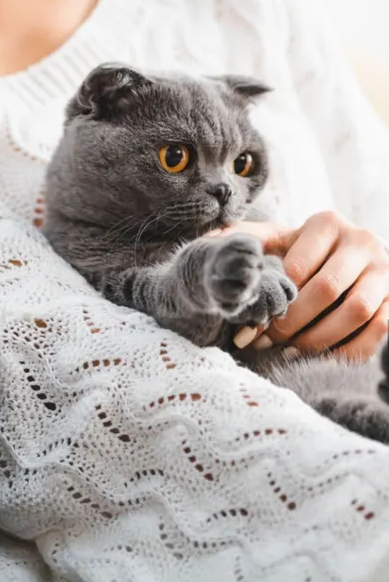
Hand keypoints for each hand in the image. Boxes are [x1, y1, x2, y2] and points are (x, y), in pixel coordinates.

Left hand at [209, 212, 388, 359]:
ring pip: (355, 311)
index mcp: (327, 224)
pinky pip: (378, 331)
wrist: (346, 259)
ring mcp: (385, 271)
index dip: (274, 297)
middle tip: (267, 340)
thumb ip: (246, 238)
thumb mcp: (275, 238)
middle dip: (292, 321)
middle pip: (326, 290)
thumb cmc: (299, 251)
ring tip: (289, 351)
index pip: (298, 266)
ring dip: (319, 338)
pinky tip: (319, 358)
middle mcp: (362, 242)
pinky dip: (348, 350)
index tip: (252, 318)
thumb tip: (211, 240)